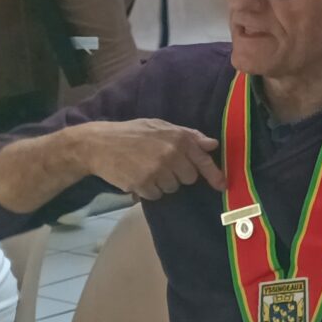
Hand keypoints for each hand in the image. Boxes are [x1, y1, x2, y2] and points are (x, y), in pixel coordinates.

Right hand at [75, 118, 224, 197]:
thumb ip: (188, 135)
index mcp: (178, 139)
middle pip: (189, 178)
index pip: (203, 160)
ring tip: (146, 169)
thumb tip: (212, 144)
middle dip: (178, 175)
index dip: (214, 175)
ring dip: (162, 183)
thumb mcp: (160, 126)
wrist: (98, 144)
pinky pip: (156, 195)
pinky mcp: (143, 183)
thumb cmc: (131, 133)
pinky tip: (138, 177)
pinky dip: (149, 190)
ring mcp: (158, 170)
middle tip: (161, 165)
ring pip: (172, 188)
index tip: (223, 185)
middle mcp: (171, 154)